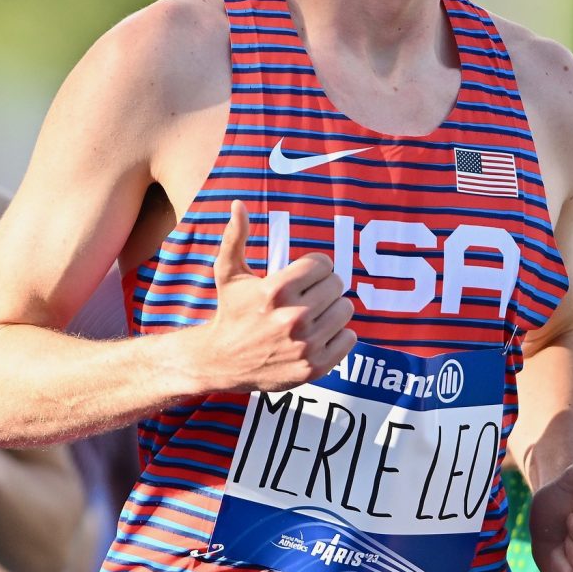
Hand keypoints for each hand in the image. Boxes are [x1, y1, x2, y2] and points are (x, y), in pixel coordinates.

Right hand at [191, 200, 356, 394]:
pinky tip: (319, 335)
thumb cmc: (230, 312)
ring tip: (313, 315)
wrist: (222, 362)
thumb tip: (238, 204)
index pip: (323, 264)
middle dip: (324, 287)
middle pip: (337, 285)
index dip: (314, 268)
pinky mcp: (315, 367)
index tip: (303, 277)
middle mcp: (294, 318)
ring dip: (333, 310)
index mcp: (276, 291)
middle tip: (307, 296)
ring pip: (346, 310)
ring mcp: (306, 345)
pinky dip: (339, 335)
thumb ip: (236, 237)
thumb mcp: (228, 273)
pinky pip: (350, 339)